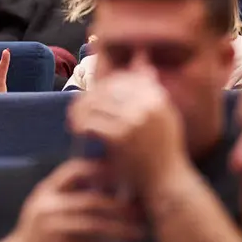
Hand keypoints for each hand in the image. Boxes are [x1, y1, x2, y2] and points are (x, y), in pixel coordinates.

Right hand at [5, 159, 143, 241]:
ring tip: (139, 233)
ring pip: (93, 225)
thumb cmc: (37, 233)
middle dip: (119, 205)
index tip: (122, 174)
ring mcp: (51, 229)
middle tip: (140, 210)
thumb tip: (105, 184)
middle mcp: (47, 207)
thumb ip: (68, 195)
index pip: (72, 170)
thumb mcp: (46, 207)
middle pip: (90, 200)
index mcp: (45, 191)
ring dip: (120, 229)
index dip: (99, 170)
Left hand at [69, 71, 187, 194]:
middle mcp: (148, 105)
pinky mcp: (121, 137)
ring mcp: (135, 120)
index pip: (122, 79)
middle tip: (76, 109)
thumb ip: (151, 87)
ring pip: (96, 104)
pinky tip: (77, 132)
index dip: (103, 87)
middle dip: (89, 98)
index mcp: (157, 97)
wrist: (168, 184)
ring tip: (74, 120)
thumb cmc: (163, 151)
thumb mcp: (164, 115)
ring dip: (81, 112)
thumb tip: (141, 57)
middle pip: (106, 89)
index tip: (93, 99)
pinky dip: (81, 126)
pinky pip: (92, 122)